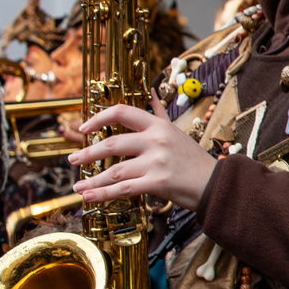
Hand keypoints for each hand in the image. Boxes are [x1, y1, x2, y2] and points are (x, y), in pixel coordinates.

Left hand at [68, 98, 216, 209]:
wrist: (215, 184)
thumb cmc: (193, 159)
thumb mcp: (176, 131)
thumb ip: (159, 112)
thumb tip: (149, 91)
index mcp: (158, 125)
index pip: (122, 112)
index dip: (98, 118)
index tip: (84, 127)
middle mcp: (156, 140)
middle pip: (112, 143)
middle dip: (88, 153)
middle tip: (73, 160)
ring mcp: (157, 161)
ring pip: (114, 170)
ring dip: (92, 180)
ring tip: (78, 187)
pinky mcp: (158, 182)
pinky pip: (123, 188)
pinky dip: (102, 194)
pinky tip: (89, 197)